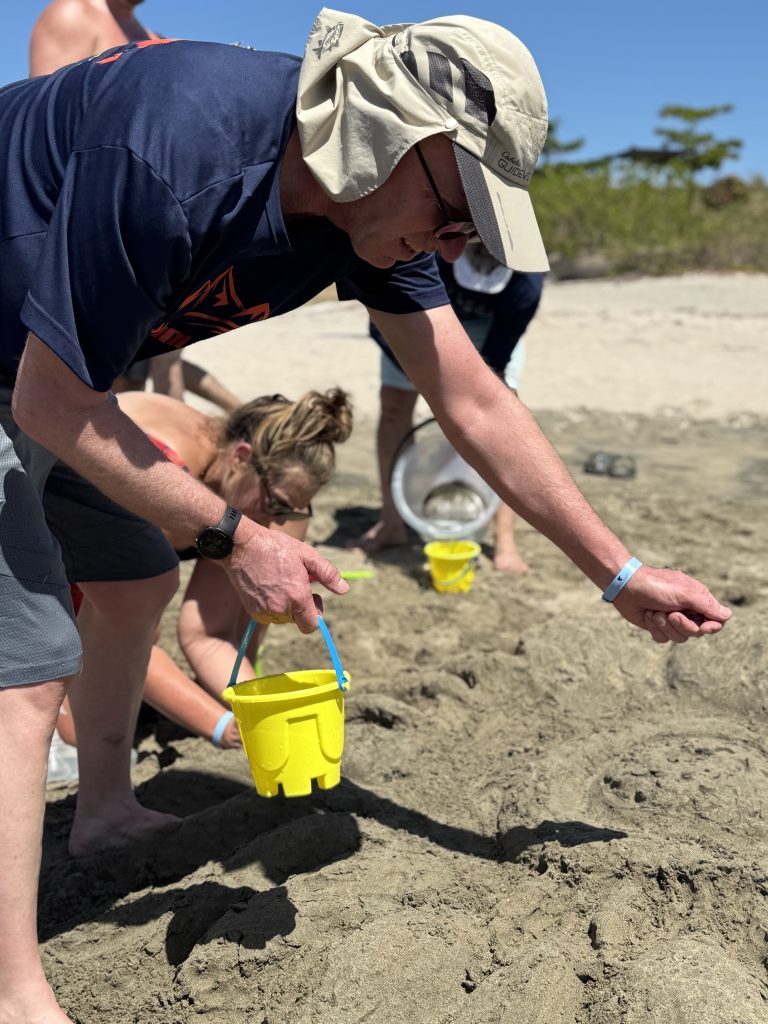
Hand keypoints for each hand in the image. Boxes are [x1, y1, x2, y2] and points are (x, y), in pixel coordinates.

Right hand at [225, 522, 348, 633]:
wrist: (241, 546)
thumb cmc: (276, 548)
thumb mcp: (307, 555)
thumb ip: (328, 574)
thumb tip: (344, 589)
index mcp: (297, 597)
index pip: (312, 625)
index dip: (316, 614)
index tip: (313, 597)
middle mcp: (280, 609)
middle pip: (298, 620)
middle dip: (301, 605)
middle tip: (296, 582)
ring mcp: (264, 612)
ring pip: (284, 619)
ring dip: (287, 605)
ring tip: (281, 581)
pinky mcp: (253, 612)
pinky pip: (270, 616)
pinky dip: (273, 605)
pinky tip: (269, 586)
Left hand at [613, 566, 731, 643]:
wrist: (625, 586)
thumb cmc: (655, 586)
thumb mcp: (683, 593)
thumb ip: (705, 605)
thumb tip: (728, 616)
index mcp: (697, 599)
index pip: (716, 620)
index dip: (711, 627)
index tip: (704, 627)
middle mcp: (687, 610)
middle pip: (697, 632)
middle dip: (683, 625)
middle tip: (671, 614)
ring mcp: (672, 619)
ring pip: (680, 638)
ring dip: (665, 626)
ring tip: (656, 612)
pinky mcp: (658, 627)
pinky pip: (664, 639)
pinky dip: (655, 629)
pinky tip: (648, 616)